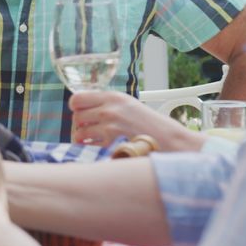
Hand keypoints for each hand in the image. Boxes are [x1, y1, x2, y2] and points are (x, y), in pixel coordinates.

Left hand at [69, 91, 204, 151]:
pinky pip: (88, 146)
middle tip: (86, 131)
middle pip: (76, 116)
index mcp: (113, 97)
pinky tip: (96, 148)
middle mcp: (109, 108)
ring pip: (79, 132)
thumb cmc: (150, 126)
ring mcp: (110, 125)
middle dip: (79, 125)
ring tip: (89, 141)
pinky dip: (89, 148)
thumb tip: (84, 109)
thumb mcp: (129, 106)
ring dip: (82, 138)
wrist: (170, 141)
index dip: (76, 108)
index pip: (77, 98)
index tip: (81, 114)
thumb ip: (108, 105)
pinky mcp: (112, 142)